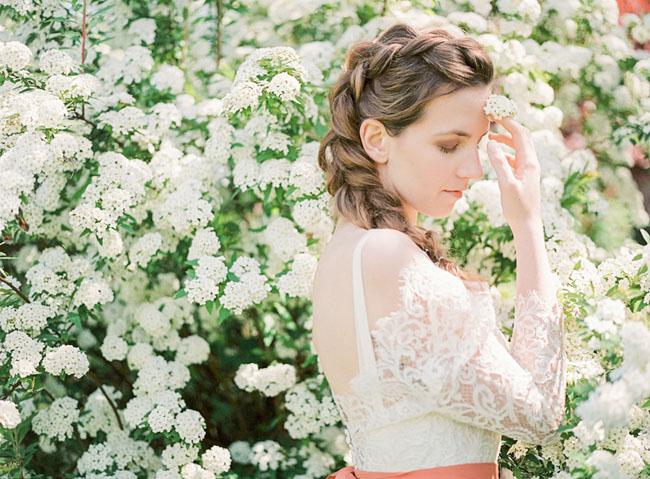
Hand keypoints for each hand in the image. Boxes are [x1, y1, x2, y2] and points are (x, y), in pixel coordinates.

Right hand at [486, 117, 541, 231]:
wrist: (528, 225)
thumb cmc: (518, 207)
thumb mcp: (506, 184)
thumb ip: (499, 162)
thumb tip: (491, 142)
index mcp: (528, 162)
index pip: (519, 134)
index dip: (507, 122)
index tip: (494, 114)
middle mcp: (531, 163)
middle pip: (522, 137)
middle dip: (508, 126)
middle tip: (493, 119)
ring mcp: (528, 169)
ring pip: (518, 147)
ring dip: (506, 138)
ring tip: (490, 136)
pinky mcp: (524, 176)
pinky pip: (515, 157)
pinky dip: (505, 151)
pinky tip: (495, 154)